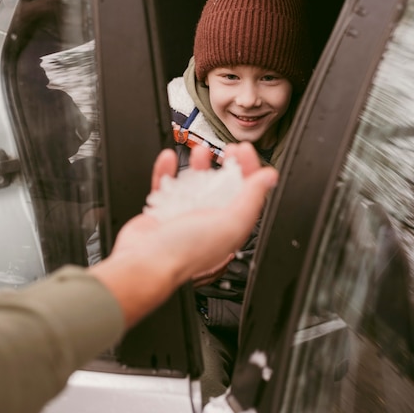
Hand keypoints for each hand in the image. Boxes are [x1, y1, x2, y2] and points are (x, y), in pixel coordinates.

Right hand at [90, 142, 277, 326]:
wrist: (143, 264)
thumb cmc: (185, 251)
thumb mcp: (229, 222)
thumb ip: (251, 197)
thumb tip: (270, 177)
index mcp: (230, 226)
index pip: (247, 193)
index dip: (249, 169)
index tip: (244, 150)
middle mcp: (209, 221)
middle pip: (223, 186)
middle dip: (227, 164)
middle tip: (228, 148)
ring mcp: (184, 216)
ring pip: (195, 183)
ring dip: (198, 164)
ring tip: (199, 150)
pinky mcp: (161, 212)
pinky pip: (165, 185)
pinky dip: (166, 170)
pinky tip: (169, 159)